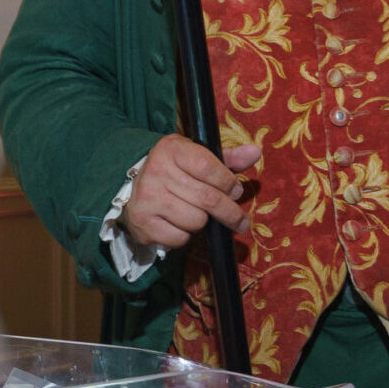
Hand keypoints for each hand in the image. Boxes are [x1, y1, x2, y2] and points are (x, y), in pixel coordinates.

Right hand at [124, 134, 260, 252]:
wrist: (134, 189)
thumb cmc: (175, 172)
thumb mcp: (197, 158)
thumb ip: (227, 158)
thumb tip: (255, 152)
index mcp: (171, 149)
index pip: (207, 167)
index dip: (227, 182)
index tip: (236, 191)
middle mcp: (156, 171)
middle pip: (207, 199)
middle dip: (229, 212)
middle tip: (240, 220)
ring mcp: (147, 198)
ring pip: (196, 221)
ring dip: (203, 222)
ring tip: (196, 214)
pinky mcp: (143, 223)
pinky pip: (180, 238)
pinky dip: (186, 236)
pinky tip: (179, 223)